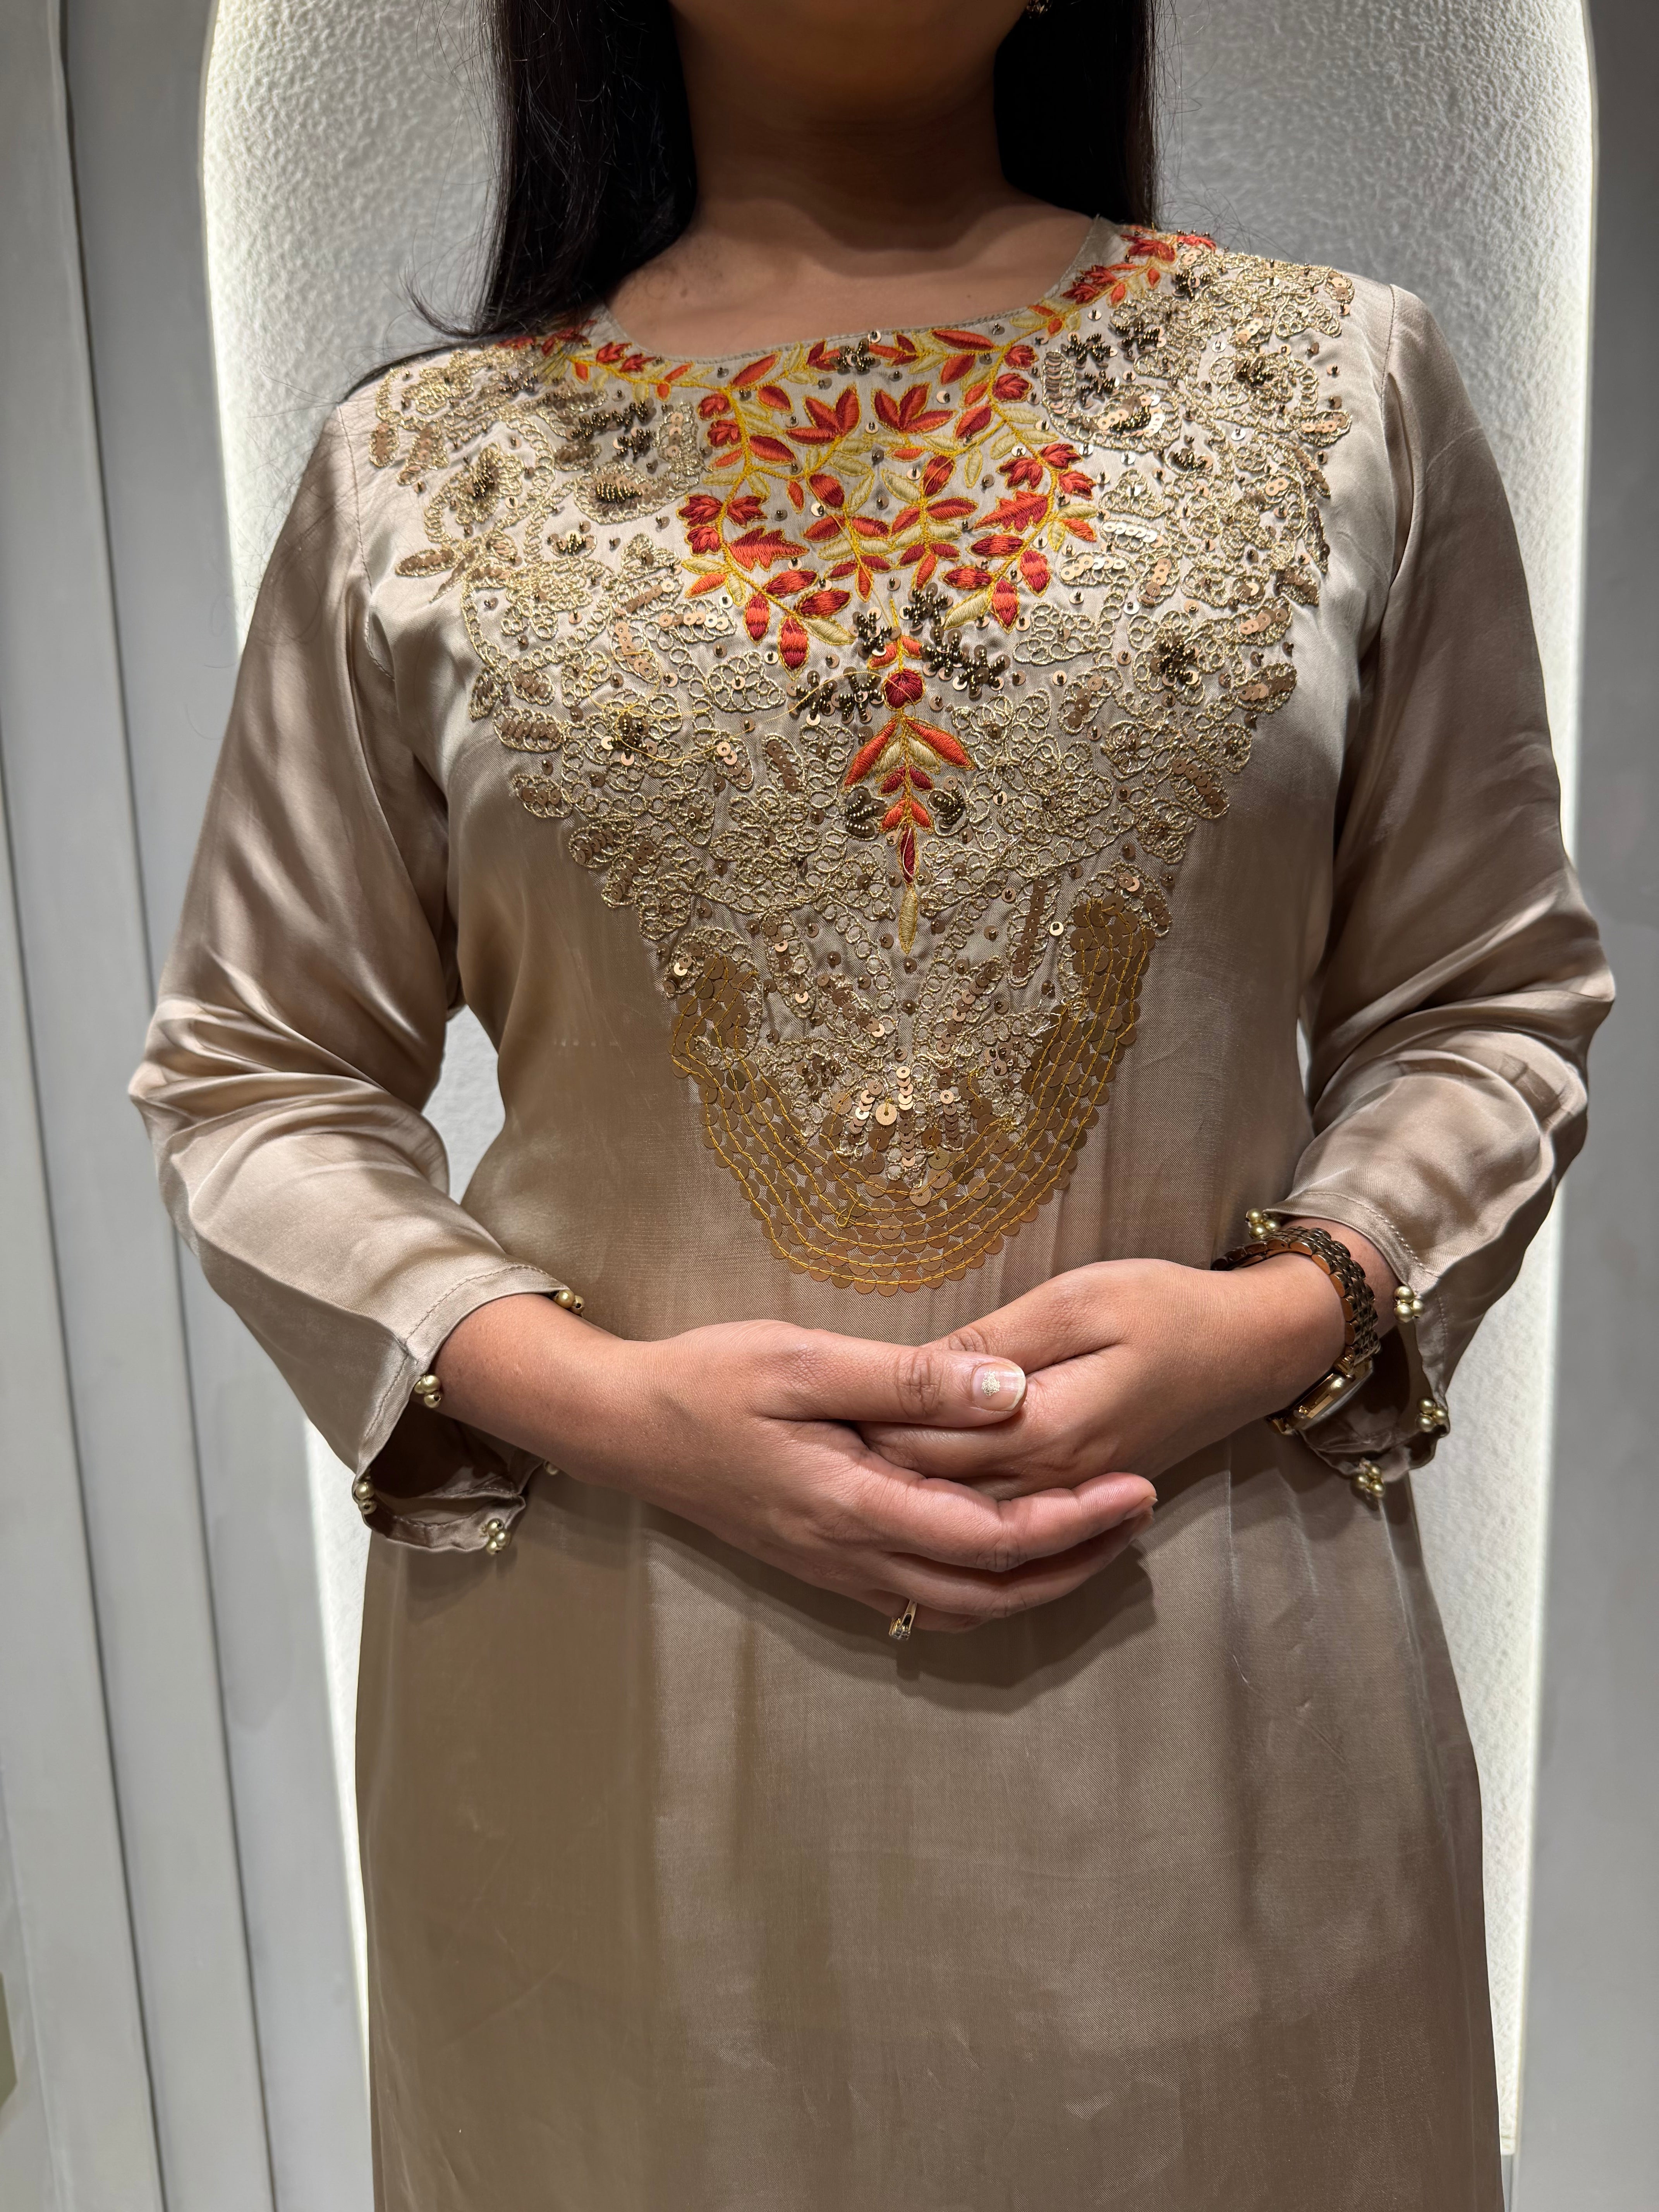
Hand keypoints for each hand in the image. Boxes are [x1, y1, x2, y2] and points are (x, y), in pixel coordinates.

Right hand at [433, 1297, 1155, 1632]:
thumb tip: (1008, 1390)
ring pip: (959, 1605)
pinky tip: (1009, 1548)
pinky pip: (920, 1595)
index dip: (1075, 1521)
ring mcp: (834, 1568)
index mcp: (854, 1505)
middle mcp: (850, 1554)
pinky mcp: (821, 1561)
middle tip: (1139, 1514)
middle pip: (989, 1591)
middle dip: (1076, 1560)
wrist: (622, 1425)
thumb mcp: (806, 1360)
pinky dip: (981, 1583)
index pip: (991, 1537)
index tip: (1138, 1486)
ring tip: (1095, 1534)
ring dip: (1035, 1580)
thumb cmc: (708, 1378)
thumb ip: (909, 1381)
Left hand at [861, 1231, 1392, 1497]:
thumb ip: (998, 1346)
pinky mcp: (1076, 1497)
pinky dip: (951, 1520)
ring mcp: (1064, 1497)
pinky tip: (911, 1498)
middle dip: (867, 1466)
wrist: (1256, 1349)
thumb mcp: (1080, 1301)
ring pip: (962, 1520)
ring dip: (904, 1499)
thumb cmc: (1170, 1307)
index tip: (808, 1401)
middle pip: (932, 1490)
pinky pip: (999, 1528)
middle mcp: (1050, 1480)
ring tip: (840, 1465)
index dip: (862, 1423)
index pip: (925, 1441)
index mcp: (1045, 1428)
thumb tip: (928, 1373)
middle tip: (803, 1435)